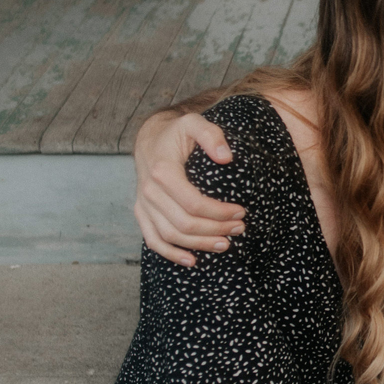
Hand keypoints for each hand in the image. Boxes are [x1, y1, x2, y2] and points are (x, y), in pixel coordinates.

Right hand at [133, 110, 243, 264]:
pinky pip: (153, 240)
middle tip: (240, 228)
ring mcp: (143, 205)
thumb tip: (227, 157)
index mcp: (162, 172)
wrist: (151, 139)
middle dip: (215, 229)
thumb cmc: (177, 133)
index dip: (219, 212)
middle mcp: (149, 191)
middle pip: (184, 223)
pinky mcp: (142, 213)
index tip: (242, 212)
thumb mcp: (194, 123)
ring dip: (199, 244)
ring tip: (226, 244)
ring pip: (170, 236)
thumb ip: (212, 135)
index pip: (193, 203)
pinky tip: (192, 260)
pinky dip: (171, 254)